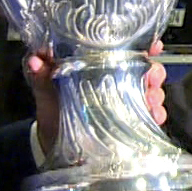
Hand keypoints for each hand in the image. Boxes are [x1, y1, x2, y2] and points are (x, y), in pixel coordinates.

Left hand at [28, 39, 167, 156]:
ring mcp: (125, 102)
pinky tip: (154, 116)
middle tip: (152, 77)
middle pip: (144, 69)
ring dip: (156, 93)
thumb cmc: (51, 112)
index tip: (152, 45)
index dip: (141, 44)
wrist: (54, 146)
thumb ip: (41, 77)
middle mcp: (115, 81)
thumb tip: (35, 60)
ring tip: (152, 100)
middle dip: (153, 71)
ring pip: (151, 91)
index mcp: (98, 67)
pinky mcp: (130, 123)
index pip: (124, 49)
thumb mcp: (45, 92)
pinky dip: (156, 115)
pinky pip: (149, 116)